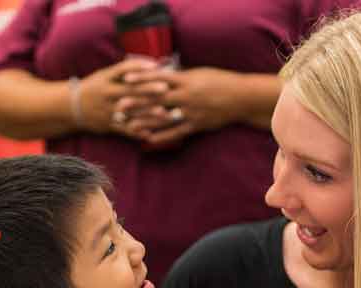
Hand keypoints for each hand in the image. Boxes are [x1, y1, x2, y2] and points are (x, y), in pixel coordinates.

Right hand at [75, 58, 162, 135]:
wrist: (71, 107)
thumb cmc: (95, 87)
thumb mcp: (105, 75)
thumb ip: (126, 71)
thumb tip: (152, 64)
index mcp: (105, 78)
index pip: (124, 69)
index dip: (140, 67)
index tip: (156, 67)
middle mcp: (106, 93)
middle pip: (130, 90)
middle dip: (148, 90)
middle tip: (166, 89)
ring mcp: (106, 110)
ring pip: (130, 112)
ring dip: (148, 113)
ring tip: (164, 113)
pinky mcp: (107, 125)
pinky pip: (124, 129)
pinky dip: (137, 132)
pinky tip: (150, 134)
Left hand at [115, 67, 244, 145]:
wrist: (241, 97)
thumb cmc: (220, 81)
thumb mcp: (199, 73)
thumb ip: (181, 76)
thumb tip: (164, 73)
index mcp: (185, 80)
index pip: (157, 78)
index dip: (140, 79)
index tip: (125, 80)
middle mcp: (186, 96)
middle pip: (156, 99)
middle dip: (136, 103)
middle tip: (118, 106)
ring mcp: (190, 112)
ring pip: (163, 118)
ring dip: (145, 122)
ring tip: (129, 126)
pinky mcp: (196, 125)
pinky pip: (176, 132)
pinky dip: (162, 136)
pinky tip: (149, 140)